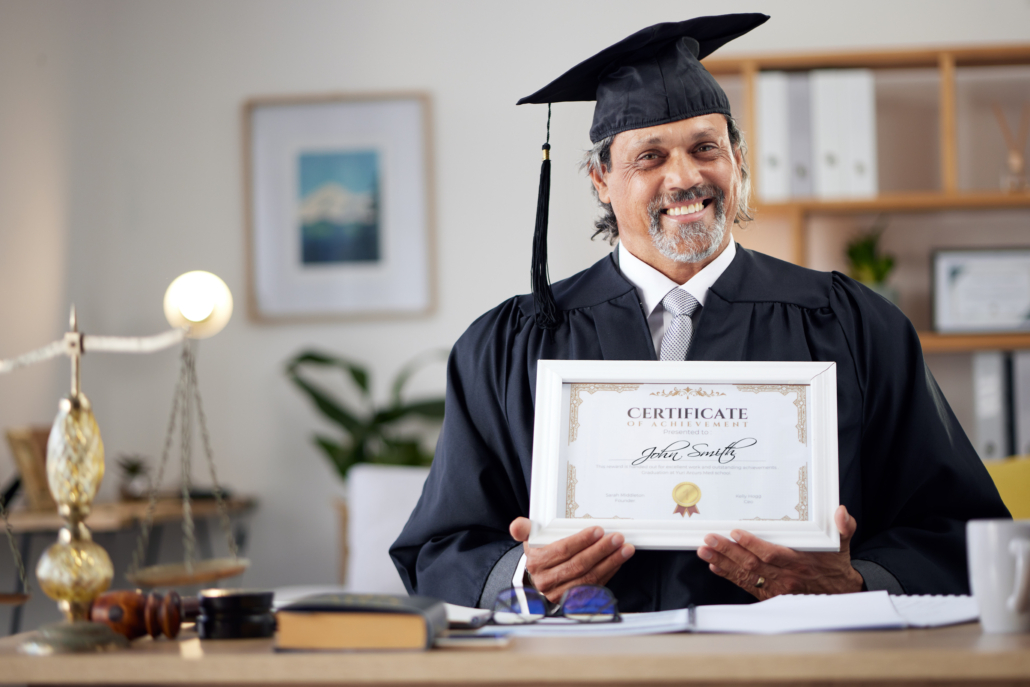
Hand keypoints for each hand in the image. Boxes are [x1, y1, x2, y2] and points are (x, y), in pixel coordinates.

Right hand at [509, 517, 634, 602]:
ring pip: (589, 578)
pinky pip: (595, 588)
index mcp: (536, 563)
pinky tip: (618, 562)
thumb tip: (516, 525)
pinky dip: (609, 573)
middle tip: (617, 538)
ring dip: (610, 562)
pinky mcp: (574, 602)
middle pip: (578, 565)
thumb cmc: (540, 555)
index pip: (562, 551)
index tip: (599, 530)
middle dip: (601, 550)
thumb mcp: (531, 540)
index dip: (582, 541)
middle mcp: (547, 582)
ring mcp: (561, 595)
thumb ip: (524, 529)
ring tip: (624, 549)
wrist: (540, 581)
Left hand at [695, 505, 863, 599]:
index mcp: (800, 563)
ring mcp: (775, 587)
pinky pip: (745, 584)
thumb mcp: (841, 545)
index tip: (736, 533)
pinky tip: (714, 565)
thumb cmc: (834, 564)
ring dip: (722, 562)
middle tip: (709, 539)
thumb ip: (843, 529)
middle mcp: (785, 577)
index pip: (772, 554)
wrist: (838, 593)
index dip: (753, 545)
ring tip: (704, 550)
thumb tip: (841, 512)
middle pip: (752, 564)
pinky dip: (728, 575)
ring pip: (744, 574)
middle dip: (728, 551)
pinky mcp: (768, 593)